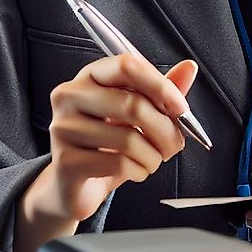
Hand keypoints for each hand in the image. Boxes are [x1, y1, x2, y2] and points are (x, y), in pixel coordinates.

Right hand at [16, 54, 197, 251]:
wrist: (77, 186)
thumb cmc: (109, 146)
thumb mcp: (138, 116)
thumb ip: (162, 92)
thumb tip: (189, 67)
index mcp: (90, 77)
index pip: (126, 65)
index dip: (160, 86)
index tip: (180, 107)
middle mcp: (70, 96)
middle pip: (133, 104)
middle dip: (166, 130)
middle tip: (174, 144)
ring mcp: (63, 128)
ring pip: (129, 139)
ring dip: (154, 156)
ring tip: (152, 160)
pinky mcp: (65, 161)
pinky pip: (119, 163)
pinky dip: (139, 171)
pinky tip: (135, 171)